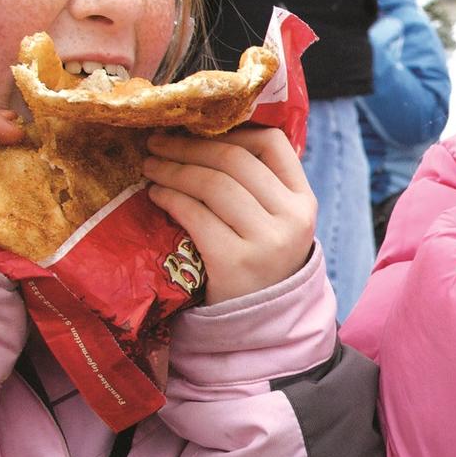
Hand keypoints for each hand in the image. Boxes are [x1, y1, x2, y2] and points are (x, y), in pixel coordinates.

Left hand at [144, 127, 315, 304]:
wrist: (261, 326)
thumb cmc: (261, 264)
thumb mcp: (277, 223)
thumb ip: (260, 186)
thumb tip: (205, 136)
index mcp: (304, 201)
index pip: (272, 143)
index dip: (231, 130)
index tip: (197, 131)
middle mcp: (292, 218)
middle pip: (234, 160)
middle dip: (189, 146)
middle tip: (157, 144)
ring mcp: (266, 241)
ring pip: (213, 184)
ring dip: (173, 169)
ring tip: (151, 167)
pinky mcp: (234, 262)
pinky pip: (195, 215)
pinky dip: (170, 198)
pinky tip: (156, 195)